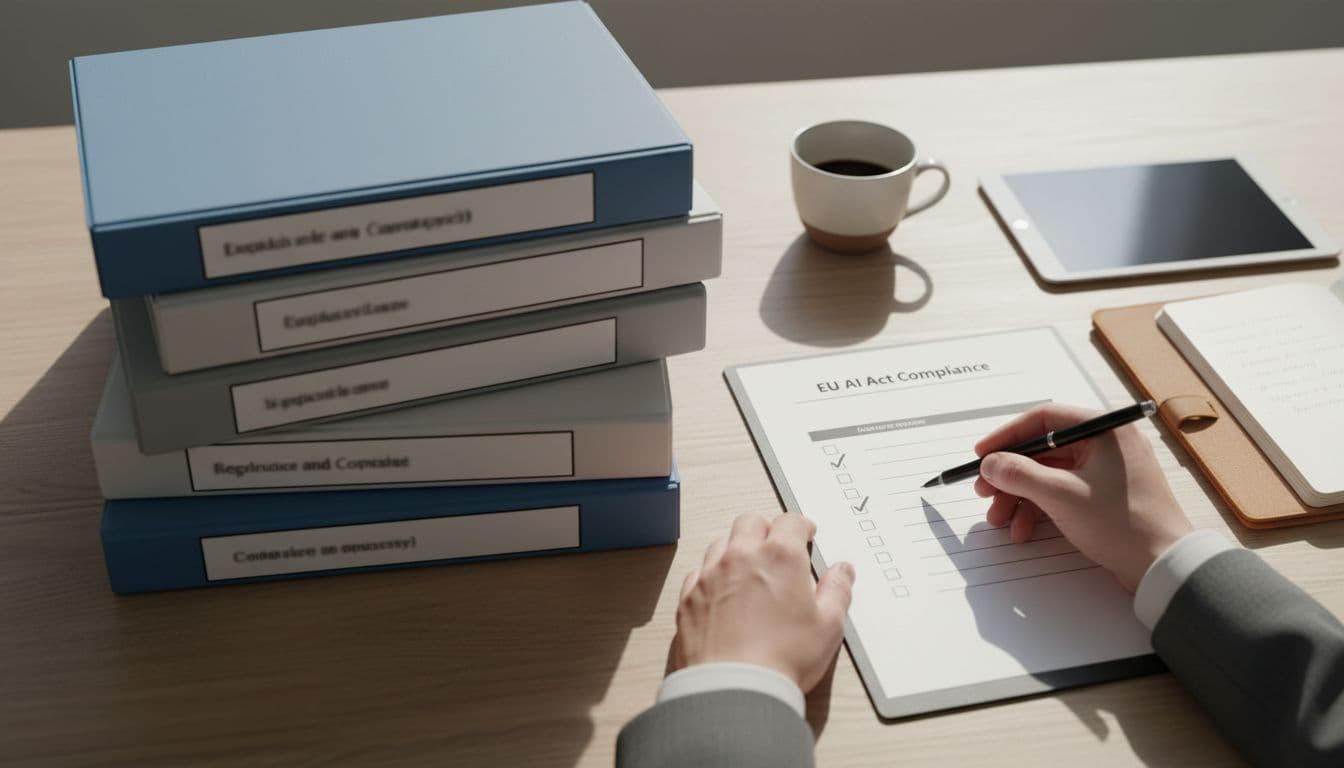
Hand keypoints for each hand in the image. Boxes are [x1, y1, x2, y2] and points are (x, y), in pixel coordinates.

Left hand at [671, 512, 854, 692]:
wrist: (734, 689)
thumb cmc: (782, 659)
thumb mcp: (828, 626)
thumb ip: (838, 591)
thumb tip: (842, 572)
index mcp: (779, 557)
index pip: (790, 521)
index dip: (801, 526)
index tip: (805, 534)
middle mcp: (741, 557)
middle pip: (750, 523)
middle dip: (766, 529)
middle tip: (776, 546)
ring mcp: (710, 575)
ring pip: (721, 544)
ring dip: (736, 549)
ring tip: (749, 570)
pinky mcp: (689, 598)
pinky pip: (698, 573)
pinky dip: (712, 575)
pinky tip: (722, 592)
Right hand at [973, 402, 1193, 591]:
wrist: (1163, 567)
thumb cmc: (1123, 525)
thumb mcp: (1061, 496)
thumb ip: (1019, 474)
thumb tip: (990, 463)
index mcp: (1104, 431)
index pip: (1044, 419)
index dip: (1007, 436)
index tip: (982, 454)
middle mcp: (1106, 445)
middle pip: (1043, 451)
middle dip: (1010, 474)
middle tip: (985, 490)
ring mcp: (1106, 471)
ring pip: (1049, 474)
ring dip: (1020, 496)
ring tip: (1000, 518)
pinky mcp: (1104, 496)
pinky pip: (1062, 492)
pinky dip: (1039, 509)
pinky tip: (1023, 530)